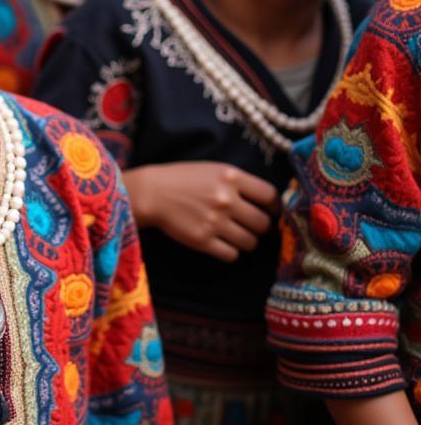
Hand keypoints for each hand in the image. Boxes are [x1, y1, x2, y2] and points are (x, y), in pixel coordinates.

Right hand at [124, 162, 277, 261]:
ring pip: (250, 242)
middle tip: (250, 226)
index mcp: (231, 177)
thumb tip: (267, 203)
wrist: (151, 192)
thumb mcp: (213, 170)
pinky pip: (232, 255)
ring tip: (235, 235)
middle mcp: (226, 199)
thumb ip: (239, 183)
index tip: (270, 211)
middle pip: (263, 223)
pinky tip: (222, 243)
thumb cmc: (183, 179)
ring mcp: (215, 221)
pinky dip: (230, 252)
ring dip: (246, 241)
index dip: (274, 207)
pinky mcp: (202, 240)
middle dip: (259, 227)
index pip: (270, 196)